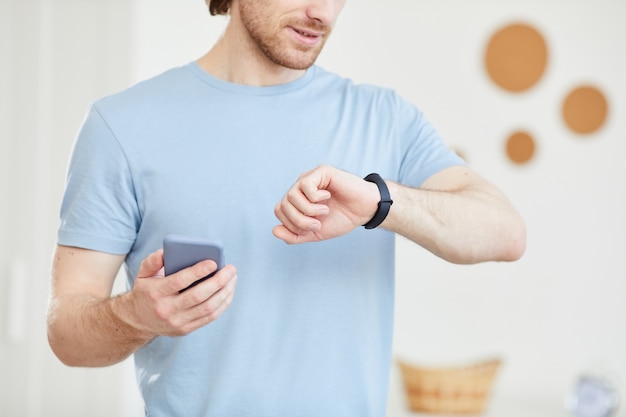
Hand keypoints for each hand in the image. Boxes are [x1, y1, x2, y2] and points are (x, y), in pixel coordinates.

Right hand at [115, 249, 237, 336]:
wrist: (137, 321)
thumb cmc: (145, 291)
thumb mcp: (142, 274)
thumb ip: (153, 261)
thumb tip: (166, 251)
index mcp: (156, 292)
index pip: (180, 281)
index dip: (198, 271)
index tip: (213, 262)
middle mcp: (167, 309)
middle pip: (198, 296)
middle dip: (218, 281)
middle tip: (231, 269)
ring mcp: (177, 322)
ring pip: (207, 308)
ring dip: (224, 292)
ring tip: (233, 278)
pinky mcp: (185, 330)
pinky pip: (209, 317)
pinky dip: (222, 304)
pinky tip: (228, 292)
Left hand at [273, 165, 379, 243]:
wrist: (364, 210)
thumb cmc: (342, 218)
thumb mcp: (315, 233)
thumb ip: (294, 235)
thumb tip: (274, 231)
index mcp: (298, 200)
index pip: (279, 211)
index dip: (292, 225)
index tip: (313, 228)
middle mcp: (301, 187)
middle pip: (283, 205)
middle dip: (299, 221)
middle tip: (318, 224)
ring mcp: (310, 178)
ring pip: (291, 195)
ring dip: (308, 210)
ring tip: (324, 211)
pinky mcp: (321, 171)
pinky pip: (305, 184)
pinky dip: (315, 197)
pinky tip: (328, 198)